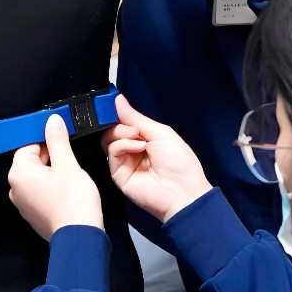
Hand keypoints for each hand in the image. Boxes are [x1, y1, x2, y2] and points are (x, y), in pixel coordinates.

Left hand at [8, 115, 104, 238]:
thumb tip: (52, 121)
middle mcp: (15, 188)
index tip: (63, 146)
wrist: (79, 235)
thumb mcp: (67, 164)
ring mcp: (22, 203)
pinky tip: (66, 193)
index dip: (48, 143)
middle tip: (69, 165)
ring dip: (52, 174)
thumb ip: (57, 140)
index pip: (29, 145)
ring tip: (70, 180)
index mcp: (19, 172)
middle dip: (51, 158)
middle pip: (32, 161)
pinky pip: (39, 193)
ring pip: (37, 178)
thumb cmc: (73, 200)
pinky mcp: (32, 214)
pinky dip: (51, 189)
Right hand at [103, 96, 213, 223]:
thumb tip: (118, 101)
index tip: (112, 103)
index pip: (125, 122)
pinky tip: (138, 148)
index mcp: (145, 138)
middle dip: (120, 123)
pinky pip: (112, 152)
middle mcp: (133, 150)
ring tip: (138, 138)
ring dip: (122, 133)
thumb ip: (136, 117)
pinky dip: (123, 145)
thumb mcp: (160, 132)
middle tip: (132, 126)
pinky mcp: (118, 174)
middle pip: (113, 130)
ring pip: (109, 140)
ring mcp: (125, 162)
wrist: (182, 191)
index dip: (118, 113)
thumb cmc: (180, 164)